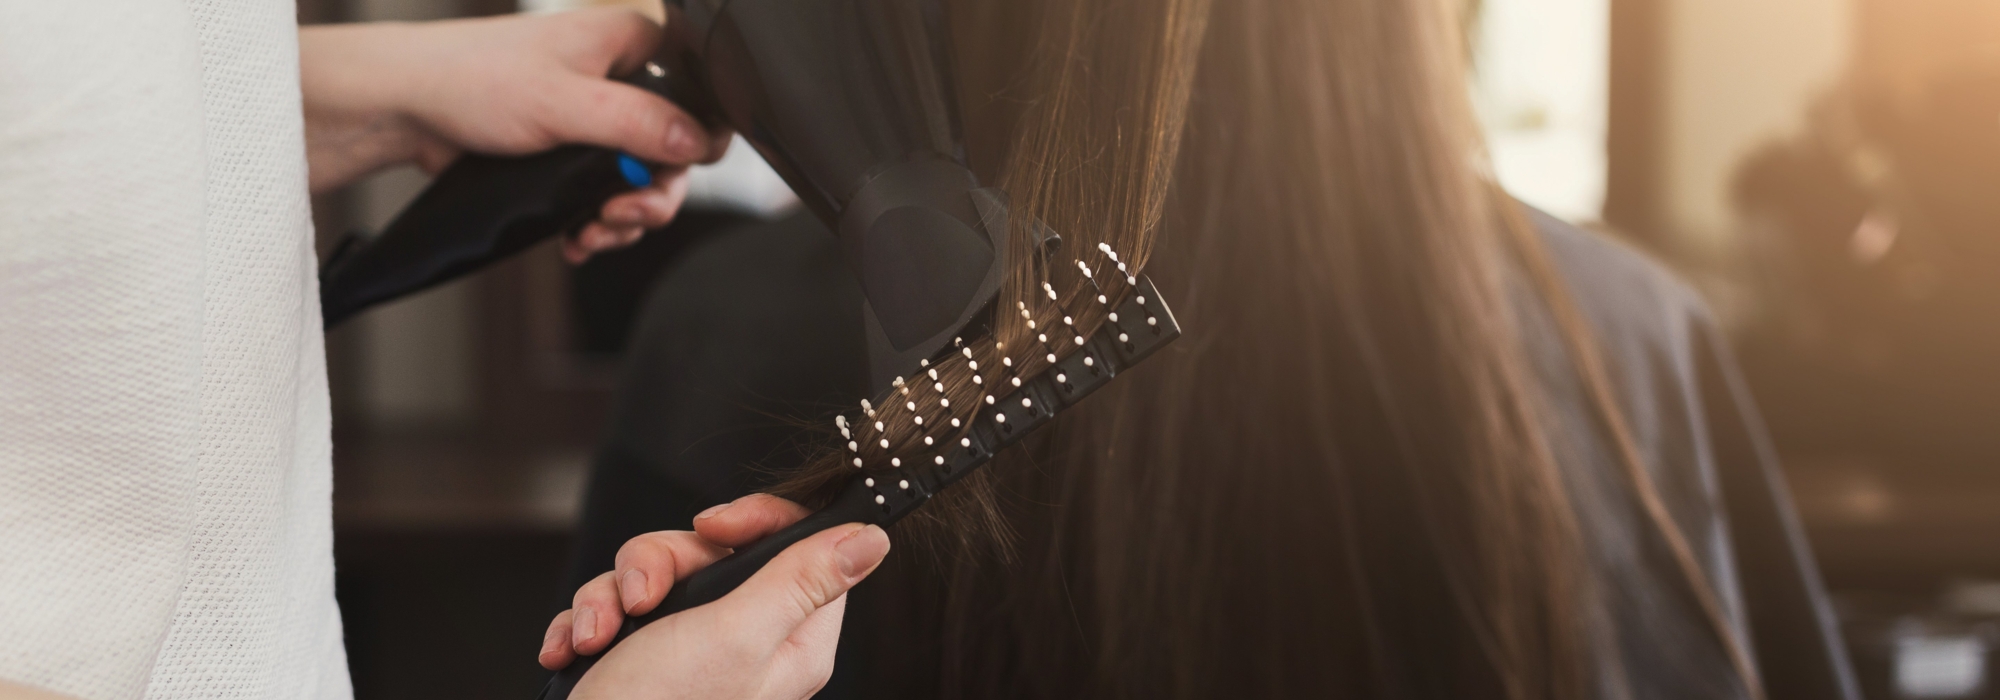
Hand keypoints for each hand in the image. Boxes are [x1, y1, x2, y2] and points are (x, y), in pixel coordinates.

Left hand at [299, 9, 731, 262]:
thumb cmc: (471, 78)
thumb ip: (636, 122)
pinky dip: (597, 221)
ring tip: (592, 230)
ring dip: (623, 217)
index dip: (697, 139)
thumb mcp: (564, 102)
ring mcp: (595, 119)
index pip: (699, 92)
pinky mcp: (571, 153)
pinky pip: (605, 194)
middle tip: (624, 213)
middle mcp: (619, 79)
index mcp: (630, 45)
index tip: (672, 172)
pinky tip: (577, 235)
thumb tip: (696, 142)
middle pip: (672, 149)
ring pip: (639, 179)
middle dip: (652, 194)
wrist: (409, 107)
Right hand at [540, 495, 890, 699]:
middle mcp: (746, 641)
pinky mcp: (641, 656)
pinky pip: (616, 605)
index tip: (712, 528)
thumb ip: (800, 580)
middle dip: (658, 564)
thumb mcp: (735, 635)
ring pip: (656, 573)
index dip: (754, 522)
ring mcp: (691, 649)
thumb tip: (871, 539)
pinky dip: (589, 621)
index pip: (799, 546)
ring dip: (611, 596)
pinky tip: (572, 649)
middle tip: (641, 599)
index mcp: (790, 639)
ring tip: (598, 636)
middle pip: (714, 553)